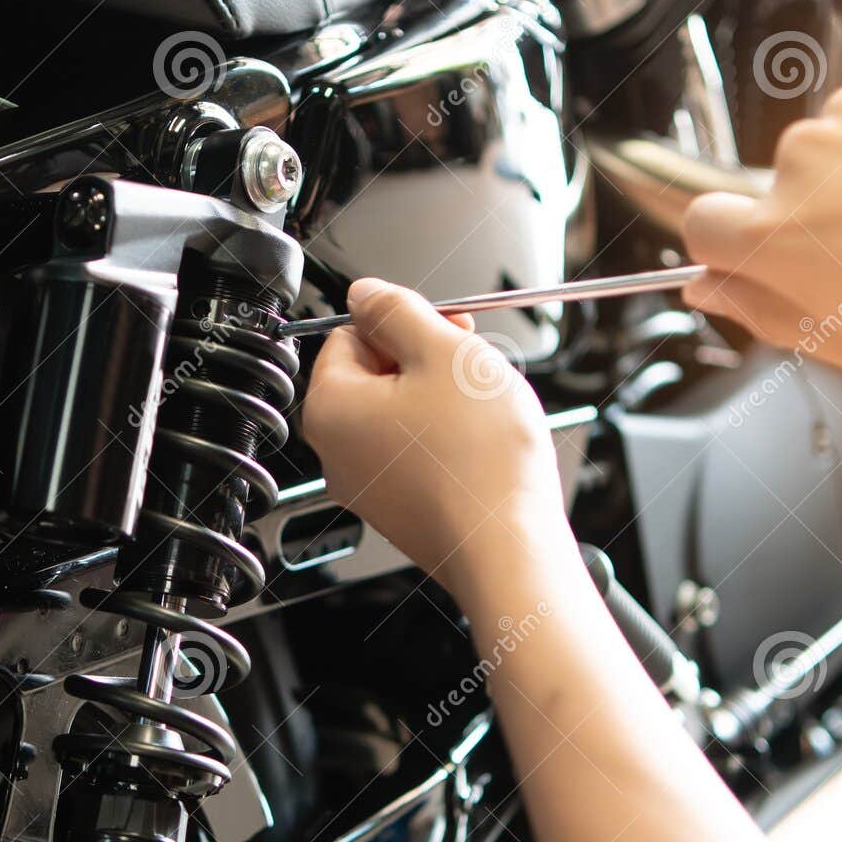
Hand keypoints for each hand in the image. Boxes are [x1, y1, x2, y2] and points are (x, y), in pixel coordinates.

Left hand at [302, 279, 567, 598]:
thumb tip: (365, 293)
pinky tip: (481, 444)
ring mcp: (369, 489)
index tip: (439, 324)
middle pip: (372, 376)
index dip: (400, 321)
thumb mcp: (443, 352)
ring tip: (481, 406)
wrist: (510, 547)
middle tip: (469, 358)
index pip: (347, 334)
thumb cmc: (480, 460)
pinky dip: (448, 440)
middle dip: (423, 358)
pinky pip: (417, 455)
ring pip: (399, 416)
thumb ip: (397, 310)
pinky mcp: (403, 512)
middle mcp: (337, 454)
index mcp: (330, 408)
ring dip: (440, 398)